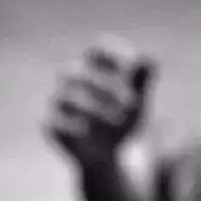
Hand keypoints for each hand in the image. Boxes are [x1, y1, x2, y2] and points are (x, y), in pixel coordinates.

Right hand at [45, 34, 154, 165]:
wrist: (107, 153)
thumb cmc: (122, 117)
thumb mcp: (136, 101)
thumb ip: (141, 80)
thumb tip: (148, 61)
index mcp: (94, 65)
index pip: (100, 47)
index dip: (116, 54)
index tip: (134, 70)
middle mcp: (71, 78)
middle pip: (80, 71)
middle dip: (109, 86)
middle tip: (133, 104)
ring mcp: (59, 101)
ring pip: (67, 96)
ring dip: (96, 109)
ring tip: (120, 122)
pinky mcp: (51, 124)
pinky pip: (54, 120)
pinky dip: (72, 125)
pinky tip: (88, 131)